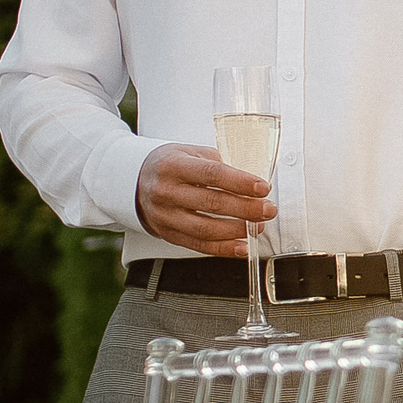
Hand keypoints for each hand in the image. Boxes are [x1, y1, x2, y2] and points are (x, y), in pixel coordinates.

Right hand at [135, 143, 273, 257]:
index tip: (262, 188)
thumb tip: (250, 180)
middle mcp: (166, 191)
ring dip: (237, 231)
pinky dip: (223, 249)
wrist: (135, 181)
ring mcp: (165, 216)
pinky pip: (198, 245)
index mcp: (174, 165)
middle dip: (245, 209)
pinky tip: (242, 247)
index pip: (211, 174)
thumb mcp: (189, 152)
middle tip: (268, 210)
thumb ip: (217, 163)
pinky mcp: (168, 234)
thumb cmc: (170, 165)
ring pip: (205, 229)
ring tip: (258, 227)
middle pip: (211, 203)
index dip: (240, 182)